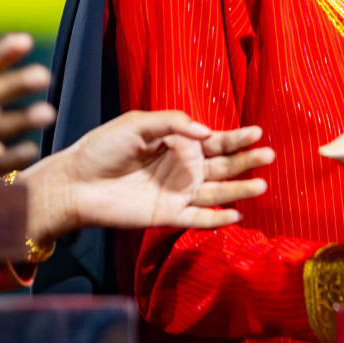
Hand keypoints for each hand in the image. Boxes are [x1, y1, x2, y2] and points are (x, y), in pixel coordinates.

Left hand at [19, 110, 273, 244]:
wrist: (75, 182)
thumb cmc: (103, 148)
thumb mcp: (138, 123)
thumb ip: (174, 123)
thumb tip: (207, 133)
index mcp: (181, 145)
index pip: (217, 141)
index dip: (238, 138)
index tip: (258, 133)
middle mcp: (185, 169)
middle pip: (224, 166)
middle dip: (247, 161)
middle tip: (269, 155)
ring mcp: (178, 194)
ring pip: (218, 193)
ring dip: (240, 189)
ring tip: (261, 184)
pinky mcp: (167, 216)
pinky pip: (198, 219)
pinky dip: (217, 219)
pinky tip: (236, 214)